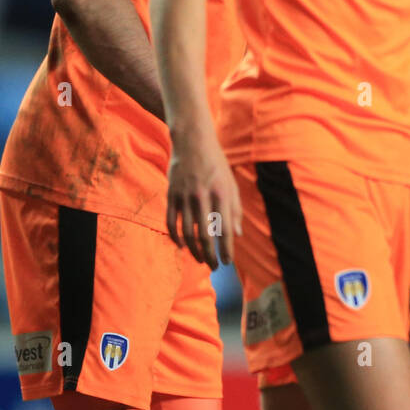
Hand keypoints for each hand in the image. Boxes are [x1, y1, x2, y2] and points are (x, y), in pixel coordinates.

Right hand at [167, 134, 241, 269]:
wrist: (192, 143)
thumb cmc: (217, 165)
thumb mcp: (232, 184)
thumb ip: (235, 210)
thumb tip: (237, 235)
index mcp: (222, 194)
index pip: (224, 229)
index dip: (226, 249)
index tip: (227, 262)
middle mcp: (203, 197)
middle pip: (205, 235)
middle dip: (209, 255)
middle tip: (213, 267)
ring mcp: (185, 196)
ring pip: (187, 232)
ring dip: (193, 250)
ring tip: (199, 259)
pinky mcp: (171, 195)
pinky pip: (171, 222)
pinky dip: (175, 237)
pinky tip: (182, 246)